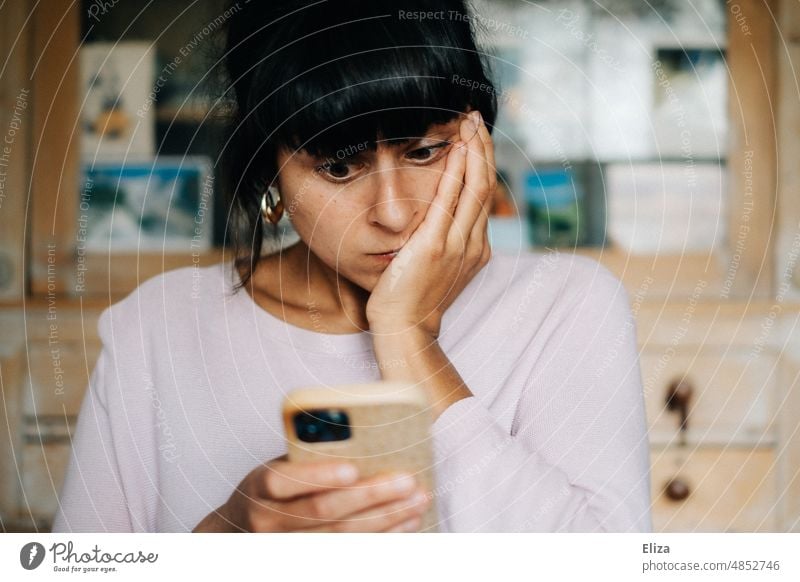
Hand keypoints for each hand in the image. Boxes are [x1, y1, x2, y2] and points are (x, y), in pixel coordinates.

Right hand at [193, 455, 430, 531]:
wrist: (243, 530)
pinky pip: (351, 554)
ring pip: (341, 538)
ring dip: (386, 520)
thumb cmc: (273, 488)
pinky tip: (406, 524)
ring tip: (417, 501)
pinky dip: (383, 538)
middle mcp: (267, 521)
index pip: (283, 481)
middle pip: (323, 513)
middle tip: (407, 481)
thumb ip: (309, 455)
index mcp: (259, 487)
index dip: (318, 476)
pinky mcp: (309, 563)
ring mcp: (287, 548)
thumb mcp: (280, 465)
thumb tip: (365, 437)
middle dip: (370, 497)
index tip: (352, 469)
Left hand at [366, 110, 495, 337]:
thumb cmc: (413, 300)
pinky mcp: (435, 247)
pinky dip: (456, 171)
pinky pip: (449, 201)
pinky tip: (456, 148)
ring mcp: (457, 245)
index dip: (482, 163)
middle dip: (482, 147)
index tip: (476, 136)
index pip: (483, 195)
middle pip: (484, 185)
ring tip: (470, 121)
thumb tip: (436, 220)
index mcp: (475, 248)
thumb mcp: (436, 268)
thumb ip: (442, 241)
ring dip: (474, 150)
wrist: (405, 329)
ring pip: (474, 187)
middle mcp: (473, 244)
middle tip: (476, 117)